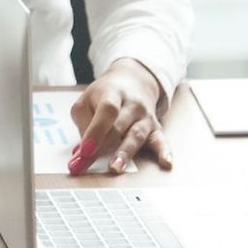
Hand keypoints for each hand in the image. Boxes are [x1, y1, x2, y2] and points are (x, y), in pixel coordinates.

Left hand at [68, 59, 172, 175]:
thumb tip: (81, 151)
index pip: (107, 110)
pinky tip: (166, 163)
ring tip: (116, 168)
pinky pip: (161, 141)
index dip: (95, 130)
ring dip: (126, 153)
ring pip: (137, 135)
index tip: (84, 149)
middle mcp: (132, 104)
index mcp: (113, 93)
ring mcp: (145, 117)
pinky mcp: (155, 128)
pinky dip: (164, 152)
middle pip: (119, 126)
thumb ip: (82, 123)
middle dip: (103, 147)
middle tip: (88, 163)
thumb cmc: (106, 94)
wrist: (133, 80)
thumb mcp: (87, 100)